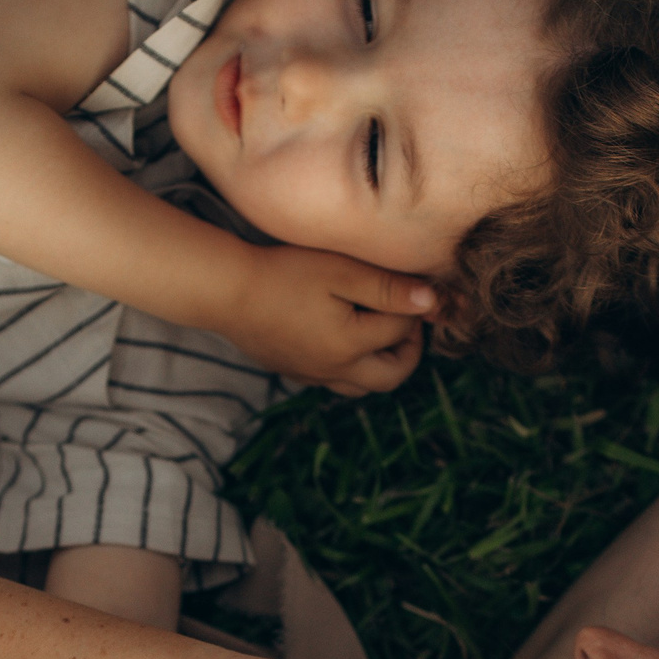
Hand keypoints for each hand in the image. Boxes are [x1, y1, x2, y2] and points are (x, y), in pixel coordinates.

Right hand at [220, 244, 434, 396]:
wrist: (226, 292)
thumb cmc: (285, 273)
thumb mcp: (341, 271)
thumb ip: (388, 288)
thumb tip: (432, 303)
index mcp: (351, 345)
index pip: (401, 330)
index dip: (413, 306)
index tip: (412, 285)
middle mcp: (335, 370)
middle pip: (391, 377)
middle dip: (410, 351)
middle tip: (409, 322)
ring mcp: (312, 375)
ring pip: (362, 387)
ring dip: (381, 365)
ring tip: (381, 333)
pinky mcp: (293, 371)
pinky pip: (333, 382)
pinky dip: (351, 368)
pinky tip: (344, 340)